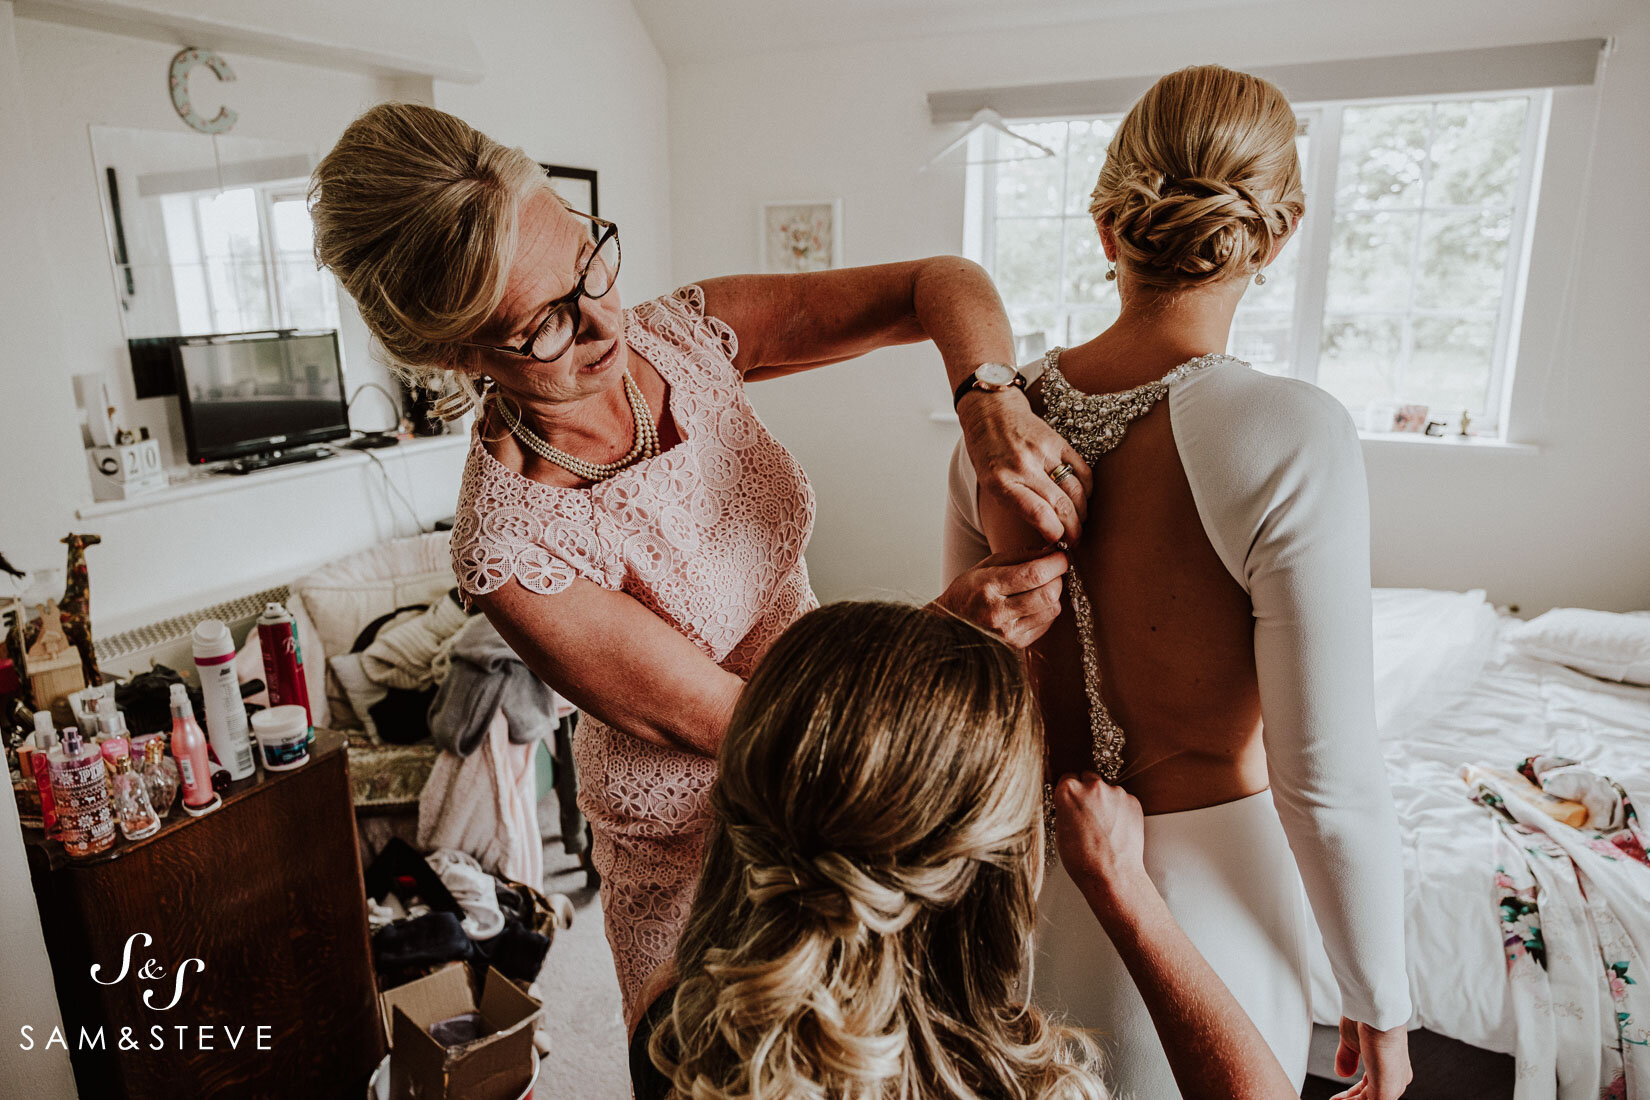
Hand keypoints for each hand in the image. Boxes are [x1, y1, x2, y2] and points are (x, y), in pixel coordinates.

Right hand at [932, 547, 1066, 648]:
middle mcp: (997, 612)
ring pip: (1051, 610)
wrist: (949, 626)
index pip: (1033, 574)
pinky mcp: (1015, 645)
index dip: (1055, 563)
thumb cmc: (968, 591)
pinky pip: (1046, 624)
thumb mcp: (986, 566)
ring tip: (1043, 586)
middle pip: (1047, 593)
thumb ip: (1019, 556)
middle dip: (1058, 578)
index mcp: (987, 587)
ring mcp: (1007, 632)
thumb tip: (1052, 551)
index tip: (1060, 556)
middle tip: (1055, 570)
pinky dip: (1047, 610)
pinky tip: (1035, 604)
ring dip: (1054, 594)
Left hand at [958, 387, 1090, 543]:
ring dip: (1082, 511)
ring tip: (1080, 522)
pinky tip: (1084, 498)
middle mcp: (1023, 466)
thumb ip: (1015, 505)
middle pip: (1061, 505)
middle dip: (1074, 529)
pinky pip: (1082, 470)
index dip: (1054, 532)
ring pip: (1076, 490)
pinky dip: (1087, 489)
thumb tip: (1047, 531)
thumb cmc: (988, 454)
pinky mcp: (1058, 441)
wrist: (992, 412)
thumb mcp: (990, 484)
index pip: (1036, 512)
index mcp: (1001, 481)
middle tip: (1076, 541)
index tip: (1060, 542)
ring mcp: (1043, 451)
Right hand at [1052, 771, 1150, 914]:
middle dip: (1087, 792)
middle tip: (1087, 814)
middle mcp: (1092, 786)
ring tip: (1103, 827)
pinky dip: (1120, 810)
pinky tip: (1115, 828)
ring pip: (1107, 790)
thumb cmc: (1083, 860)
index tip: (1072, 800)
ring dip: (1104, 802)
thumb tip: (1068, 804)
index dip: (1069, 791)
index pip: (1067, 778)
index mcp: (1069, 791)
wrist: (1112, 875)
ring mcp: (1115, 792)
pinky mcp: (1132, 801)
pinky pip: (1122, 800)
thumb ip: (1065, 809)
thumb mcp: (1059, 832)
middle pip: (1088, 779)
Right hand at [1332, 1017, 1411, 1099]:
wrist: (1374, 1010)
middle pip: (1372, 1097)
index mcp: (1392, 1065)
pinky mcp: (1386, 1089)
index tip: (1338, 1097)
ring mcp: (1394, 1085)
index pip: (1372, 1086)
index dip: (1354, 1094)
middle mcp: (1397, 1077)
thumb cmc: (1366, 1017)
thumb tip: (1342, 1073)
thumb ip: (1348, 1058)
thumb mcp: (1352, 1041)